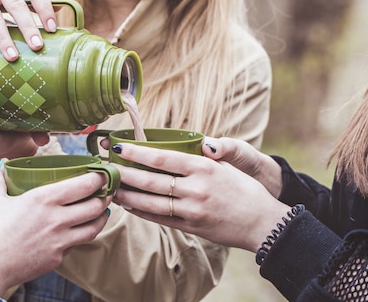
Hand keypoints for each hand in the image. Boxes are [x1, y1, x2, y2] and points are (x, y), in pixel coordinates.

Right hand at [0, 169, 111, 295]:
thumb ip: (0, 182)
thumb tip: (1, 168)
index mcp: (44, 198)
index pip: (85, 184)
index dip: (99, 178)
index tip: (103, 173)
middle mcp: (57, 218)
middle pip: (96, 205)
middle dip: (106, 196)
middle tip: (108, 191)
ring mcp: (60, 240)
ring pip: (94, 227)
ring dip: (102, 217)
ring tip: (102, 210)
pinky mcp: (57, 257)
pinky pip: (76, 244)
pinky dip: (82, 235)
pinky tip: (80, 230)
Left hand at [112, 144, 290, 253]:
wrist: (261, 221)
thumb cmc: (244, 189)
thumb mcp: (226, 166)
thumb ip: (205, 156)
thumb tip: (196, 142)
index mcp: (204, 167)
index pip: (162, 157)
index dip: (137, 152)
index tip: (119, 147)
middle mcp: (195, 188)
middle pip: (150, 180)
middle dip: (124, 173)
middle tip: (106, 167)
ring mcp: (191, 209)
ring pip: (150, 202)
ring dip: (128, 195)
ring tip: (111, 188)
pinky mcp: (191, 226)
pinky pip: (160, 218)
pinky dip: (142, 212)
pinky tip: (129, 205)